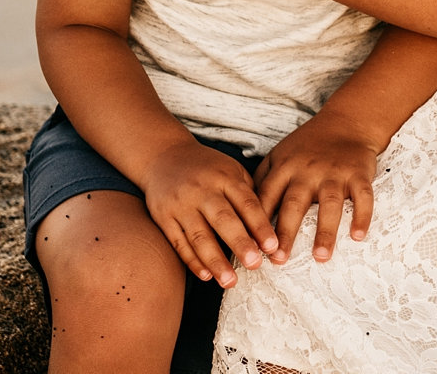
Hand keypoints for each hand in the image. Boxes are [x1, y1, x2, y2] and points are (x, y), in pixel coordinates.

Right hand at [139, 139, 278, 286]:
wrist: (164, 156)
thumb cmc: (207, 169)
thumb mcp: (231, 170)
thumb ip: (248, 194)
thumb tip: (270, 225)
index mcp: (225, 177)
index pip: (247, 203)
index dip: (260, 225)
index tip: (273, 246)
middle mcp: (203, 190)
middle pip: (223, 220)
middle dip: (240, 244)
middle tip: (255, 265)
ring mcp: (181, 204)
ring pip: (199, 236)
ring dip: (215, 261)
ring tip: (230, 281)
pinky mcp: (163, 217)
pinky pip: (178, 242)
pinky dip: (192, 261)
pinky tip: (206, 276)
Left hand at [254, 109, 380, 263]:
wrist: (346, 123)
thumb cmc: (308, 145)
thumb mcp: (279, 155)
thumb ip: (262, 180)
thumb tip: (242, 214)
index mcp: (284, 168)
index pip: (267, 198)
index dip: (257, 224)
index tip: (252, 249)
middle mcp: (308, 171)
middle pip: (294, 204)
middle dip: (286, 233)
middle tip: (279, 261)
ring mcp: (334, 173)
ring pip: (329, 203)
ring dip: (324, 231)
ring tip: (320, 257)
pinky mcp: (358, 174)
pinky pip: (362, 196)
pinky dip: (362, 215)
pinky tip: (358, 236)